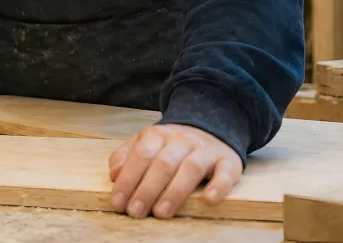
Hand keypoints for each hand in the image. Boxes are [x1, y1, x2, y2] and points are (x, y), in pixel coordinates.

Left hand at [109, 124, 242, 218]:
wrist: (209, 130)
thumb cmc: (170, 146)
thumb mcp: (144, 145)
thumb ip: (126, 158)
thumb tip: (114, 175)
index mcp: (157, 134)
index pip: (140, 155)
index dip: (128, 179)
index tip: (118, 201)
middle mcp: (182, 139)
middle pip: (163, 163)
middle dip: (147, 189)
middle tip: (135, 211)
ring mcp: (206, 149)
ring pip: (191, 168)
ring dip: (175, 192)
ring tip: (161, 213)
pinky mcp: (229, 161)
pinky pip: (225, 172)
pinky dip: (218, 186)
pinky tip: (208, 200)